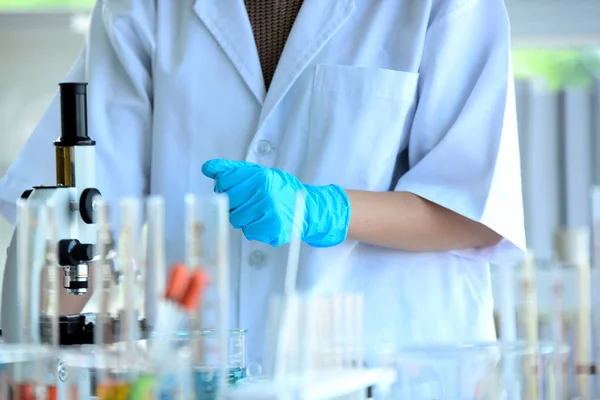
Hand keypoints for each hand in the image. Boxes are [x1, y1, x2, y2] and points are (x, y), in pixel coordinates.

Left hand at [201, 159, 350, 246]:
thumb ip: (232, 170)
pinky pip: (249, 232)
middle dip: (235, 204)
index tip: (237, 189)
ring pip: (237, 220)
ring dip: (244, 218)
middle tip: (250, 202)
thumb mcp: (258, 173)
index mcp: (260, 177)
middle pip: (228, 203)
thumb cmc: (279, 189)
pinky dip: (254, 228)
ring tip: (259, 212)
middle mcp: (265, 193)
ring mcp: (270, 212)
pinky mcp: (273, 229)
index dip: (225, 187)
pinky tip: (265, 221)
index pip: (223, 182)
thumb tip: (206, 168)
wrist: (307, 207)